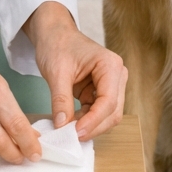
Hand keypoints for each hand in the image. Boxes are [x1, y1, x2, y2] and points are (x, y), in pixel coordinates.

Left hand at [23, 2, 126, 139]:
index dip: (93, 121)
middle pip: (113, 112)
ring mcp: (111, 85)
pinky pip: (98, 113)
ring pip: (108, 116)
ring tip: (68, 131)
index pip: (109, 101)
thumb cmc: (57, 44)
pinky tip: (71, 124)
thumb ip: (60, 99)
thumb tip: (62, 126)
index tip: (75, 132)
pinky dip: (86, 121)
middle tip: (71, 137)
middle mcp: (117, 76)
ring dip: (90, 126)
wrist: (54, 34)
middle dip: (93, 126)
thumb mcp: (56, 71)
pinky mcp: (101, 93)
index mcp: (110, 65)